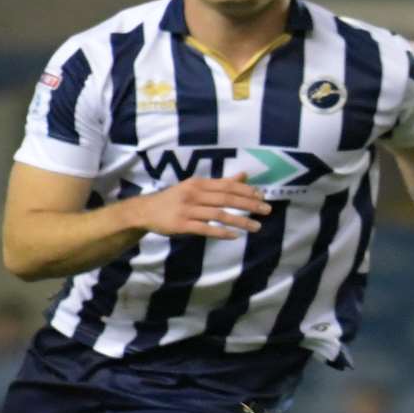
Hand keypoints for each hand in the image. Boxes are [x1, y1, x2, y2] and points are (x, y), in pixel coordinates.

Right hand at [131, 172, 271, 238]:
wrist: (146, 211)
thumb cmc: (175, 199)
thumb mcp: (196, 187)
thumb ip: (220, 183)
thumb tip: (244, 176)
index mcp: (199, 183)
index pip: (227, 185)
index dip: (246, 190)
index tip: (262, 196)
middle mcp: (194, 194)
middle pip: (226, 198)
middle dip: (249, 204)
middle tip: (267, 210)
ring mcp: (188, 210)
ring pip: (219, 214)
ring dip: (240, 221)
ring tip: (257, 227)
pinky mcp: (182, 225)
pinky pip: (205, 229)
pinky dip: (221, 232)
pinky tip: (234, 236)